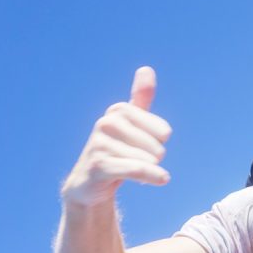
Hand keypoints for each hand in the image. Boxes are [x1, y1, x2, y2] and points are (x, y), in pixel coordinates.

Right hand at [61, 67, 172, 206]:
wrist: (89, 183)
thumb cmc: (116, 151)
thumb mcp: (130, 124)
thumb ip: (140, 99)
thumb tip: (146, 69)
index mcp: (118, 110)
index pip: (163, 131)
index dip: (160, 143)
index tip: (149, 145)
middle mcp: (107, 123)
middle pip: (156, 146)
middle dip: (154, 158)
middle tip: (140, 161)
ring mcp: (100, 144)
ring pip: (147, 159)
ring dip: (149, 170)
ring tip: (136, 171)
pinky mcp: (98, 165)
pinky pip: (136, 169)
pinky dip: (152, 176)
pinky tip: (162, 178)